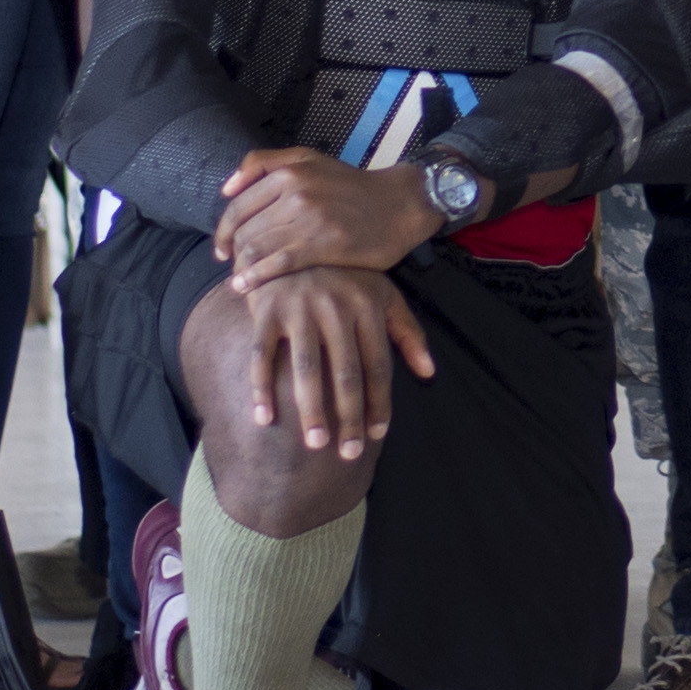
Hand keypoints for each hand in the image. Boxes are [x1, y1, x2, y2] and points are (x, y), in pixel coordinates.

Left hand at [216, 149, 439, 285]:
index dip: (223, 231)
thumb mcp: (310, 159)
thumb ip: (266, 163)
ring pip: (258, 247)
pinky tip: (247, 287)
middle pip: (245, 231)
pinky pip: (279, 263)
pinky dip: (257, 277)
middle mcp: (296, 193)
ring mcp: (311, 220)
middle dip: (233, 253)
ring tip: (237, 282)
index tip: (222, 249)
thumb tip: (226, 187)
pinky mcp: (326, 245)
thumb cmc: (352, 185)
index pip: (238, 207)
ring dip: (241, 269)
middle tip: (232, 269)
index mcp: (289, 172)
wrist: (400, 204)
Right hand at [225, 267, 432, 464]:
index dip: (379, 402)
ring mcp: (299, 307)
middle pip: (346, 372)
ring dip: (310, 409)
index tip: (377, 434)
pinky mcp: (267, 308)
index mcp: (367, 305)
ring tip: (315, 443)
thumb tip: (429, 372)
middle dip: (349, 416)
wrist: (291, 236)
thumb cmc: (343, 274)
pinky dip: (261, 389)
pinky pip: (263, 355)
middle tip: (349, 452)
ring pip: (306, 368)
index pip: (378, 364)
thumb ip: (406, 331)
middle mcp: (336, 306)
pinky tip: (265, 419)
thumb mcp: (382, 293)